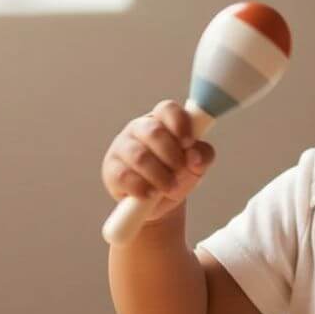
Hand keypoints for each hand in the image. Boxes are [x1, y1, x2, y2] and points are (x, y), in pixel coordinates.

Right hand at [101, 100, 215, 221]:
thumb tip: (194, 156)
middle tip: (180, 171)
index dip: (179, 124)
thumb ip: (203, 156)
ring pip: (139, 156)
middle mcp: (140, 128)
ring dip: (159, 175)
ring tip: (169, 188)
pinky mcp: (111, 169)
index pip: (168, 109)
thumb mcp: (197, 165)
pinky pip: (124, 176)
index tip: (188, 143)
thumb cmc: (177, 175)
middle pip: (153, 131)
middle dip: (171, 155)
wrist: (159, 203)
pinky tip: (150, 194)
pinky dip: (142, 188)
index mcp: (162, 120)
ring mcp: (122, 147)